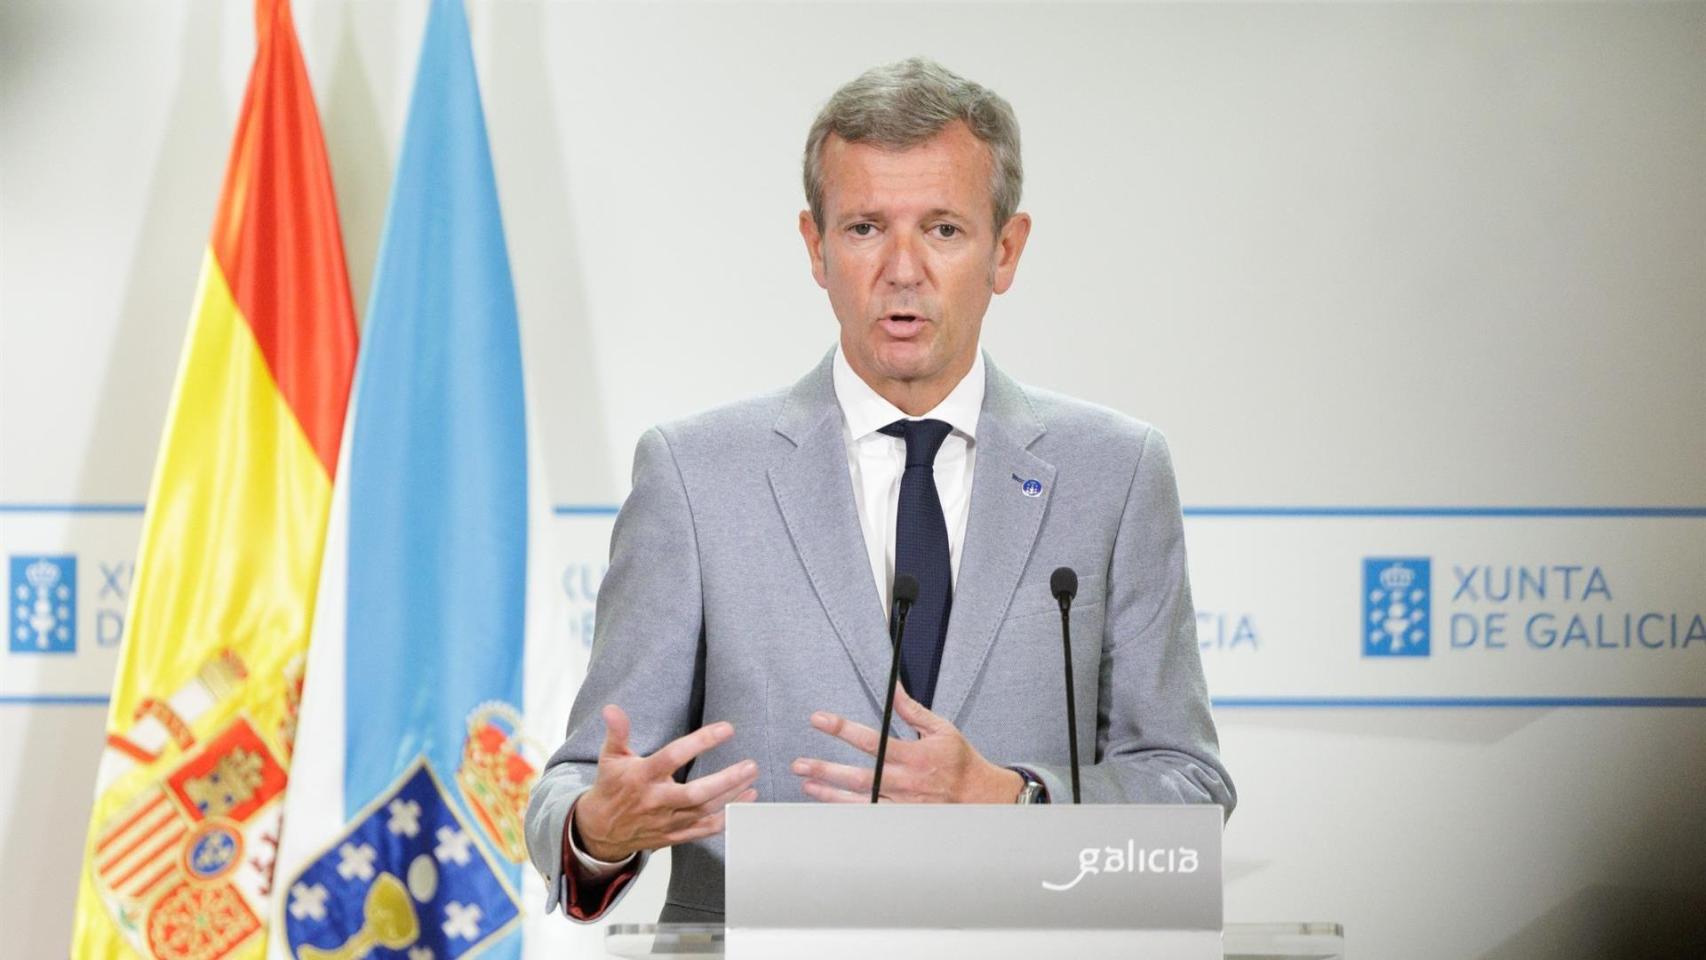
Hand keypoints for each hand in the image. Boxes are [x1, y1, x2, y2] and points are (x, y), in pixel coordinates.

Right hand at [573, 705, 758, 861]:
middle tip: (750, 765)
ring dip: (732, 797)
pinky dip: (727, 819)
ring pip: (704, 811)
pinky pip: (704, 830)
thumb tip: (612, 708)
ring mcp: (666, 821)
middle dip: (726, 780)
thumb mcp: (610, 757)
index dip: (701, 742)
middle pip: (695, 793)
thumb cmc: (610, 788)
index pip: (673, 756)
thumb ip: (617, 732)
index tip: (727, 728)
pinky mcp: (673, 836)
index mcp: (641, 777)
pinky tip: (746, 804)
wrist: (600, 831)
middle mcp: (656, 801)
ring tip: (752, 778)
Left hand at [791, 685, 1021, 803]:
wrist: (982, 799)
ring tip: (806, 785)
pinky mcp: (902, 820)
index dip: (842, 729)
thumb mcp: (941, 729)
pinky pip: (870, 818)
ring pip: (860, 800)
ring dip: (830, 794)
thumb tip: (892, 688)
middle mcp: (906, 782)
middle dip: (826, 769)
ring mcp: (902, 805)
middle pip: (859, 776)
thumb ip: (911, 711)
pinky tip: (829, 806)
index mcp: (914, 756)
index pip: (871, 740)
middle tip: (799, 764)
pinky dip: (848, 813)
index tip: (819, 719)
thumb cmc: (961, 762)